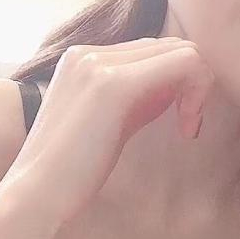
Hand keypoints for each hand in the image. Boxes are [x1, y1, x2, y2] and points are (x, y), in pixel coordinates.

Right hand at [10, 37, 214, 226]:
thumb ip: (136, 100)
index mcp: (87, 60)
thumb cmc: (75, 168)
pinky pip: (184, 66)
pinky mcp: (116, 86)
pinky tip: (188, 130)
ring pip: (182, 52)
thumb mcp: (110, 124)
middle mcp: (92, 53)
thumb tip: (176, 92)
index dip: (179, 85)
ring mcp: (101, 65)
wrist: (40, 190)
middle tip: (190, 127)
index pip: (154, 52)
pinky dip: (198, 93)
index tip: (182, 123)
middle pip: (170, 48)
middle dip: (193, 86)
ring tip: (189, 129)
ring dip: (198, 90)